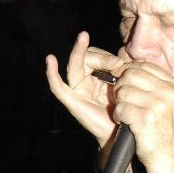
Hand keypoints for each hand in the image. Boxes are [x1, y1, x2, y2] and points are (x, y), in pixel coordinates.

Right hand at [46, 30, 126, 145]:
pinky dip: (52, 74)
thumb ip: (120, 72)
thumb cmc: (122, 109)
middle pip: (85, 59)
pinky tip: (50, 60)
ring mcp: (77, 91)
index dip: (106, 56)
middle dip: (100, 57)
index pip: (96, 57)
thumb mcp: (123, 86)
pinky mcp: (72, 102)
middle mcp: (84, 82)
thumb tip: (120, 62)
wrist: (119, 133)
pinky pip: (58, 88)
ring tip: (83, 38)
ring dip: (78, 51)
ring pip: (74, 66)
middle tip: (117, 63)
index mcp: (96, 77)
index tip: (121, 63)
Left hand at [111, 61, 173, 172]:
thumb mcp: (168, 104)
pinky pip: (121, 108)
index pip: (144, 65)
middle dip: (120, 86)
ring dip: (118, 103)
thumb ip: (155, 86)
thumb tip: (130, 69)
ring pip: (123, 91)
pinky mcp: (145, 118)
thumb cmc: (165, 133)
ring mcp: (157, 104)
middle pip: (131, 74)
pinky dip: (118, 116)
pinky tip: (123, 123)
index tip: (122, 81)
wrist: (170, 159)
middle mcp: (168, 92)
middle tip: (120, 100)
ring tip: (124, 114)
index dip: (128, 70)